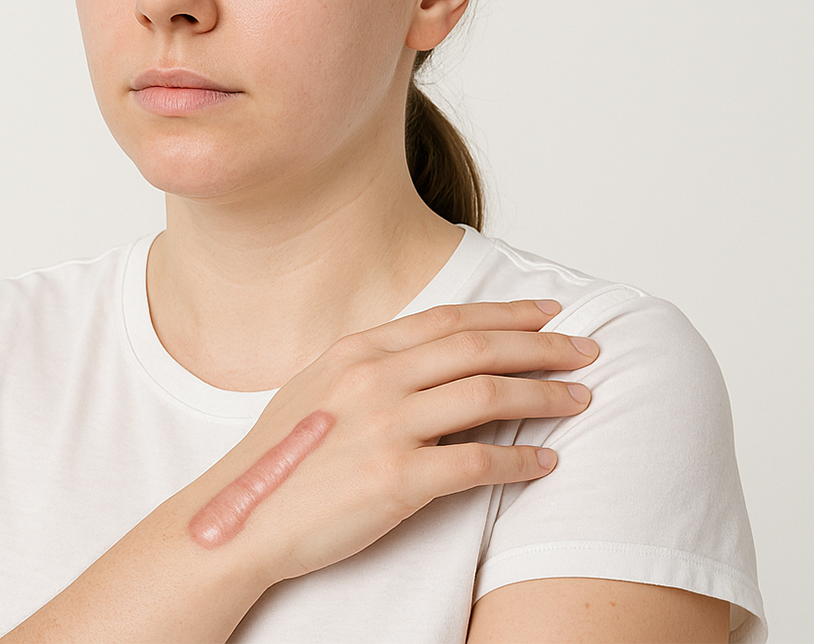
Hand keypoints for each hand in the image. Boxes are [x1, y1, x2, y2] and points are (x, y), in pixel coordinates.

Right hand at [185, 300, 595, 585]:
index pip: (448, 320)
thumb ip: (368, 369)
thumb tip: (423, 363)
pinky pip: (480, 464)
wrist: (242, 518)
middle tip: (586, 348)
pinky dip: (523, 462)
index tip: (547, 312)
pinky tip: (547, 463)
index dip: (505, 312)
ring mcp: (385, 426)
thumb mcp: (316, 390)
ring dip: (545, 396)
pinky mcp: (397, 479)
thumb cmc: (278, 460)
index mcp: (355, 351)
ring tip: (581, 398)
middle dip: (542, 344)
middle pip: (478, 348)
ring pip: (489, 396)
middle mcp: (374, 377)